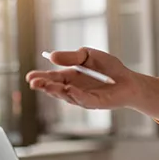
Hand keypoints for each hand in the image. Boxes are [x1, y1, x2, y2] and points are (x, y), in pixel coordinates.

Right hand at [25, 48, 139, 109]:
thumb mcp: (88, 56)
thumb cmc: (109, 68)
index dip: (40, 77)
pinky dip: (76, 95)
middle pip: (55, 88)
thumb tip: (52, 56)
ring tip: (47, 85)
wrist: (129, 80)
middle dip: (44, 86)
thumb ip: (72, 57)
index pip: (52, 78)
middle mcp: (73, 89)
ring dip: (56, 90)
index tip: (29, 76)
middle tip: (33, 83)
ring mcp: (83, 97)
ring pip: (66, 96)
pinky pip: (84, 100)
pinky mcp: (95, 103)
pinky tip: (69, 90)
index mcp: (70, 77)